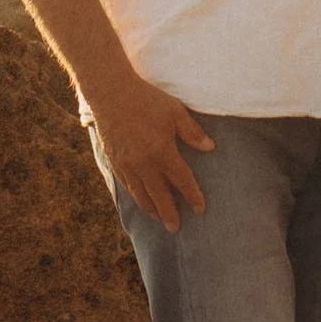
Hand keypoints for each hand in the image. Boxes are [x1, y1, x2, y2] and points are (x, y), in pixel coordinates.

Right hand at [91, 73, 213, 231]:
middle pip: (159, 196)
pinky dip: (136, 196)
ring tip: (159, 218)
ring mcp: (127, 165)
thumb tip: (210, 148)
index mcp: (162, 152)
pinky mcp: (114, 161)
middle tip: (176, 228)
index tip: (200, 209)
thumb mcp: (175, 112)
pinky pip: (127, 186)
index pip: (182, 181)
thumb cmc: (147, 100)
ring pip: (140, 195)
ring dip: (151, 209)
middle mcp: (144, 164)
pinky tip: (141, 199)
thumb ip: (192, 132)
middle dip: (169, 214)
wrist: (111, 93)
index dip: (192, 196)